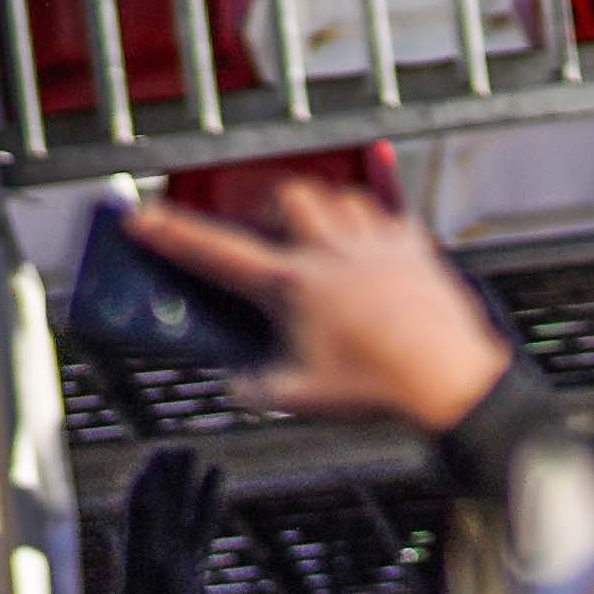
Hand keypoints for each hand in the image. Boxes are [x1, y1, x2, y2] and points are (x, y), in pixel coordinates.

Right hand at [125, 183, 513, 432]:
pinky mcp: (417, 248)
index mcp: (294, 286)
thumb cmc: (376, 389)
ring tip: (313, 232)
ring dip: (319, 206)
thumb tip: (238, 383)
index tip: (143, 217)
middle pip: (288, 197)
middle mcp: (333, 253)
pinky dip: (373, 217)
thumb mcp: (299, 398)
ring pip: (339, 196)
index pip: (218, 253)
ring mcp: (378, 244)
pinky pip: (390, 212)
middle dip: (267, 206)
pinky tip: (370, 238)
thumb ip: (256, 387)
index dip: (173, 235)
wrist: (451, 380)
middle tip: (261, 228)